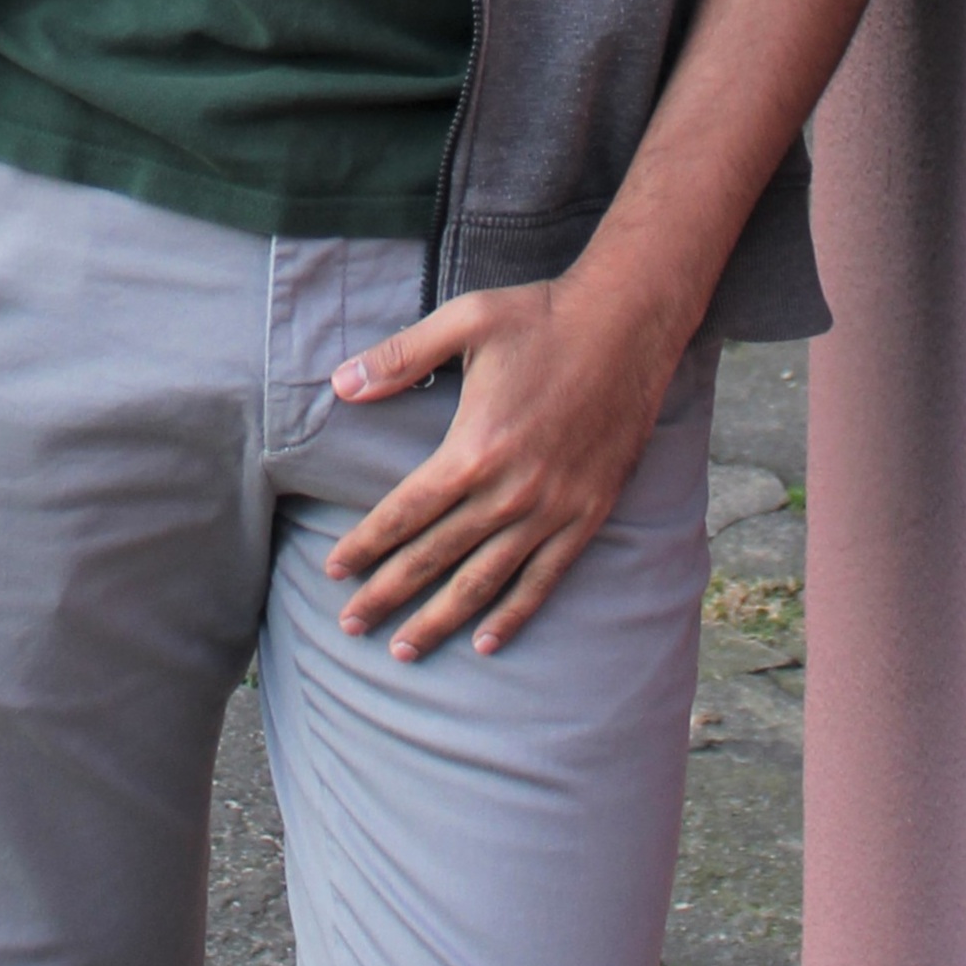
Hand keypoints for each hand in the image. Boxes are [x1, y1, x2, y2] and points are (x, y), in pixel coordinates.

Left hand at [323, 274, 687, 661]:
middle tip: (351, 625)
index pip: (405, 512)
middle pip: (435, 557)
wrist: (631, 324)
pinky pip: (545, 578)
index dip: (365, 545)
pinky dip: (515, 614)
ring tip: (405, 649)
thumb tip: (340, 384)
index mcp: (474, 447)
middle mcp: (511, 490)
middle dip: (387, 595)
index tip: (333, 570)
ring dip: (441, 619)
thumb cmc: (542, 317)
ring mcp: (553, 509)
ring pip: (484, 581)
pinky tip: (489, 642)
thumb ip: (400, 358)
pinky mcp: (589, 514)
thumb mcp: (463, 321)